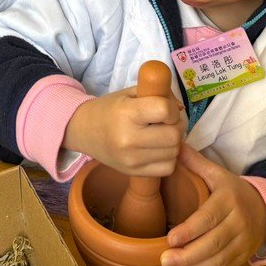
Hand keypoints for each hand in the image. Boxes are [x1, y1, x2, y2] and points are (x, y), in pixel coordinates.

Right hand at [63, 86, 183, 176]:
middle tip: (167, 122)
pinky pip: (168, 167)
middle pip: (173, 135)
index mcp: (127, 114)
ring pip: (174, 152)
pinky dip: (168, 157)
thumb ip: (156, 94)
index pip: (164, 110)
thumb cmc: (109, 109)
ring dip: (174, 142)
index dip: (171, 108)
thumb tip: (180, 108)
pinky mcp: (134, 172)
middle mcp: (129, 139)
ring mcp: (132, 159)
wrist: (84, 131)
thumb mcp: (130, 93)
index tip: (164, 108)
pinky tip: (158, 149)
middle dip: (176, 126)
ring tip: (161, 134)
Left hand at [160, 146, 265, 265]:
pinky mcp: (243, 257)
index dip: (190, 230)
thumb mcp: (217, 173)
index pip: (209, 217)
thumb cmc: (233, 191)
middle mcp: (238, 222)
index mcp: (229, 199)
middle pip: (213, 243)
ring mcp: (243, 242)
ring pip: (218, 260)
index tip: (170, 239)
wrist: (265, 208)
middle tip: (164, 260)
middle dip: (187, 256)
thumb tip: (174, 145)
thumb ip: (196, 162)